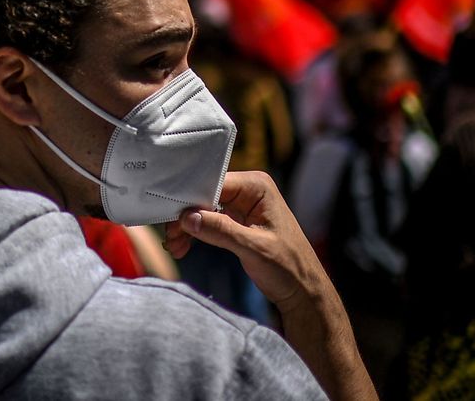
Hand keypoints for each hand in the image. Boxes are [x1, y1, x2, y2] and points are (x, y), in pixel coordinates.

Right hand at [163, 171, 327, 313]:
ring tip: (175, 247)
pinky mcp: (237, 221)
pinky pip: (209, 221)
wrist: (303, 292)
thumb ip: (221, 230)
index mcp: (257, 187)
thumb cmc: (289, 268)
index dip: (190, 199)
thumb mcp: (254, 248)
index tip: (171, 217)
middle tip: (170, 238)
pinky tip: (184, 246)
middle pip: (205, 195)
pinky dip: (196, 233)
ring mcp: (242, 205)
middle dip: (186, 216)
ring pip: (204, 209)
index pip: (213, 183)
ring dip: (188, 227)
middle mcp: (249, 191)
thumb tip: (187, 217)